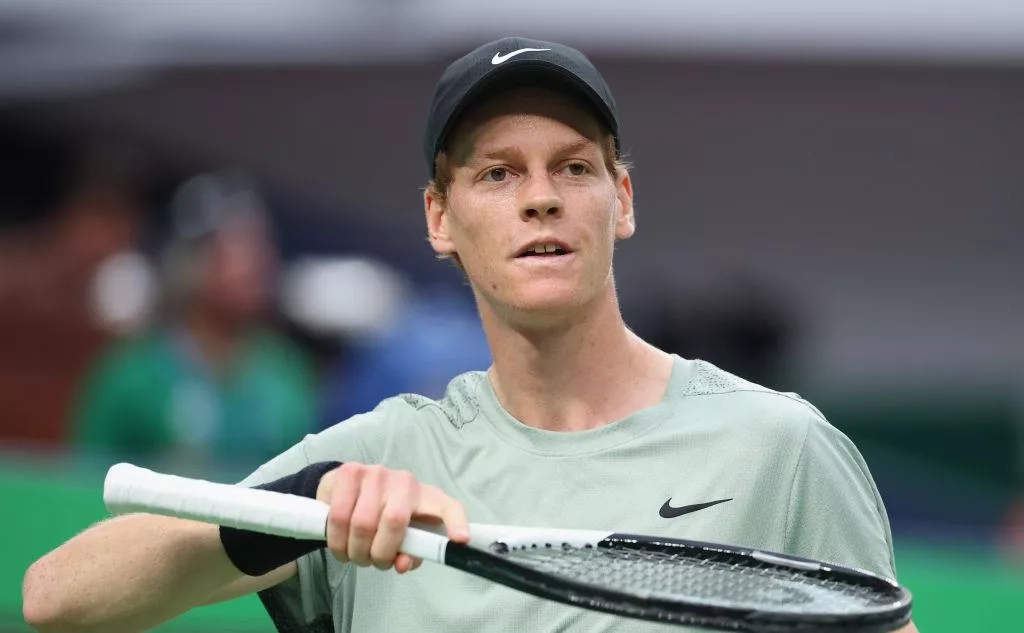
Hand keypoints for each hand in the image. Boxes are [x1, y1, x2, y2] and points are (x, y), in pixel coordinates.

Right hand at [316, 463, 468, 573]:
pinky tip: (339, 543)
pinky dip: (336, 540)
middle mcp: (405, 481)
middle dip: (378, 554)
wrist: (352, 486)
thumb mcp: (405, 534)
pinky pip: (338, 515)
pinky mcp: (348, 472)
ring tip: (355, 555)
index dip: (456, 522)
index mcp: (428, 498)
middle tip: (371, 562)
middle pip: (394, 522)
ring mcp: (376, 473)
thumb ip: (409, 552)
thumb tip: (402, 565)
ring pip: (361, 522)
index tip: (460, 540)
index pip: (449, 507)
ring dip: (354, 550)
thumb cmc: (387, 513)